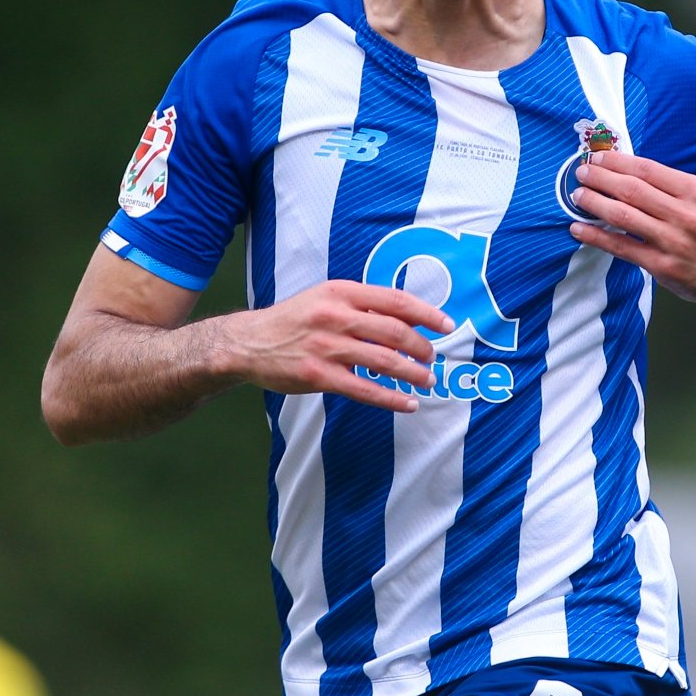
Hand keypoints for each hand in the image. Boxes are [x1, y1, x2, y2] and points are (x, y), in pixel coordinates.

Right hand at [215, 280, 452, 411]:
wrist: (248, 342)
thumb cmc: (295, 320)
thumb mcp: (326, 298)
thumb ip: (362, 304)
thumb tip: (408, 317)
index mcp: (342, 292)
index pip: (395, 300)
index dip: (426, 314)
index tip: (447, 325)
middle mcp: (336, 316)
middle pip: (394, 332)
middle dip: (422, 347)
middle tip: (433, 358)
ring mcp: (326, 347)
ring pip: (383, 362)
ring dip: (412, 373)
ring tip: (427, 380)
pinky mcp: (317, 375)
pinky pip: (364, 390)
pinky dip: (391, 398)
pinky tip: (407, 403)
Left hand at [567, 149, 695, 308]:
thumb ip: (673, 187)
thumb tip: (630, 171)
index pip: (648, 169)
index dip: (618, 162)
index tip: (598, 157)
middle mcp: (685, 215)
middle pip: (632, 190)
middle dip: (601, 178)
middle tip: (581, 172)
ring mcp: (673, 242)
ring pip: (624, 216)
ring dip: (595, 203)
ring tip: (577, 195)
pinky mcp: (663, 266)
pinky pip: (622, 248)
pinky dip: (597, 237)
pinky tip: (579, 229)